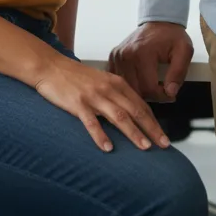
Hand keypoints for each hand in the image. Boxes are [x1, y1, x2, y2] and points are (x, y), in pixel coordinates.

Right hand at [34, 54, 169, 152]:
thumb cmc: (76, 77)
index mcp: (117, 83)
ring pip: (118, 116)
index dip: (154, 121)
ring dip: (133, 133)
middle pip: (135, 111)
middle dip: (151, 129)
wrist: (51, 67)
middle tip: (164, 144)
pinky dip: (101, 135)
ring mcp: (94, 96)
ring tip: (145, 147)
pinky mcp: (78, 103)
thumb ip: (115, 94)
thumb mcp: (101, 81)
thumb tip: (131, 112)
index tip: (163, 136)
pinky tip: (108, 148)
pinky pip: (91, 122)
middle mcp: (109, 89)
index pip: (140, 104)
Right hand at [108, 22, 192, 102]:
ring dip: (140, 91)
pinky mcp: (113, 58)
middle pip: (136, 90)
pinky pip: (119, 81)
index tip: (169, 93)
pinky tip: (140, 81)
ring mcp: (118, 56)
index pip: (149, 88)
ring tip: (152, 84)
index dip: (161, 96)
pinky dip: (129, 85)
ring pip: (126, 88)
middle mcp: (126, 55)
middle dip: (151, 95)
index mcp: (142, 53)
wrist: (159, 23)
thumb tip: (170, 92)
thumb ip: (179, 72)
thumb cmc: (171, 36)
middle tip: (162, 89)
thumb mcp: (184, 50)